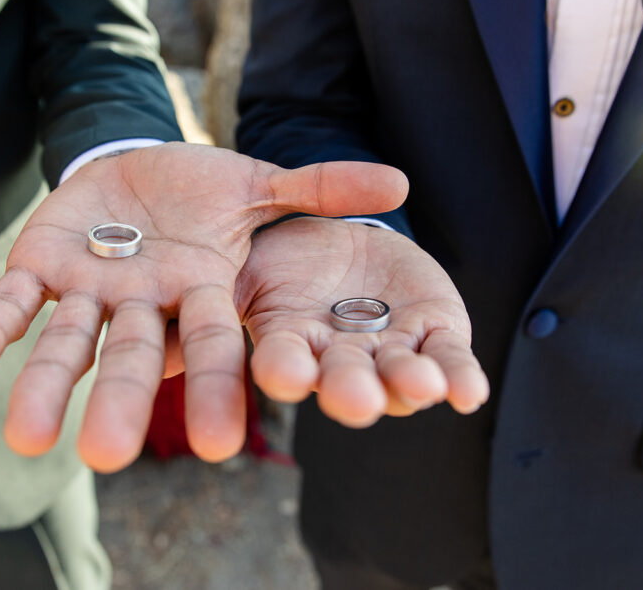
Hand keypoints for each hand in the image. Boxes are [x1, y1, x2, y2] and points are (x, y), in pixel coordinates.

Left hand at [0, 143, 406, 470]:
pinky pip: (9, 306)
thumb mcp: (257, 184)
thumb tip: (401, 185)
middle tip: (108, 456)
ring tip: (24, 437)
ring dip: (43, 384)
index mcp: (199, 290)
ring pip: (67, 343)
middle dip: (121, 402)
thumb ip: (318, 189)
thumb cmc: (201, 187)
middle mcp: (144, 302)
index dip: (213, 388)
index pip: (211, 344)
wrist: (132, 164)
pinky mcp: (40, 267)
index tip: (216, 444)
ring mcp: (89, 290)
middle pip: (134, 357)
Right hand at [236, 217, 488, 426]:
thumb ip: (231, 278)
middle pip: (342, 379)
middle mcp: (338, 358)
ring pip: (398, 375)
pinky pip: (449, 360)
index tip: (283, 374)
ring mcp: (387, 350)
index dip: (285, 368)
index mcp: (290, 341)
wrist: (339, 243)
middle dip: (350, 390)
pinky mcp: (433, 333)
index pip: (284, 360)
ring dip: (408, 384)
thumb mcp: (250, 258)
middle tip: (356, 400)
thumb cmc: (280, 255)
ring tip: (421, 386)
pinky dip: (460, 376)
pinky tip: (468, 392)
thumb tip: (173, 323)